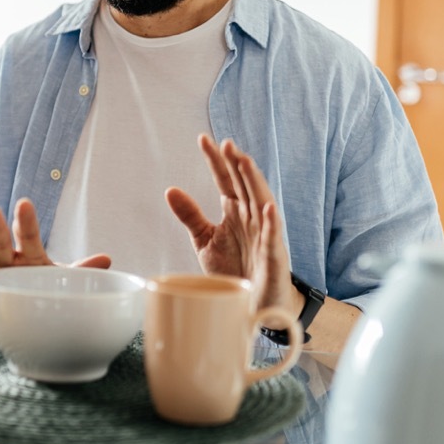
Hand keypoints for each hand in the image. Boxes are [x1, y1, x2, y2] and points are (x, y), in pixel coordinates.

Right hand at [0, 198, 110, 307]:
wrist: (8, 310)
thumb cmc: (36, 290)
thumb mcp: (59, 280)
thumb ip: (80, 271)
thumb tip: (107, 259)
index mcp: (29, 255)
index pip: (29, 236)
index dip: (26, 221)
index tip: (24, 203)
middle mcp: (6, 260)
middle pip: (1, 241)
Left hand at [165, 135, 300, 312]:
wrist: (254, 305)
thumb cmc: (234, 270)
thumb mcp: (205, 241)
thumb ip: (190, 215)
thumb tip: (170, 190)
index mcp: (234, 211)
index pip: (224, 179)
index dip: (214, 160)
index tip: (203, 139)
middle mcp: (251, 218)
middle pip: (244, 185)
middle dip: (236, 164)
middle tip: (225, 144)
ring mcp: (264, 235)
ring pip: (261, 202)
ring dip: (254, 182)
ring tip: (245, 162)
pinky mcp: (273, 257)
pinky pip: (273, 238)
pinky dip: (272, 223)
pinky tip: (268, 208)